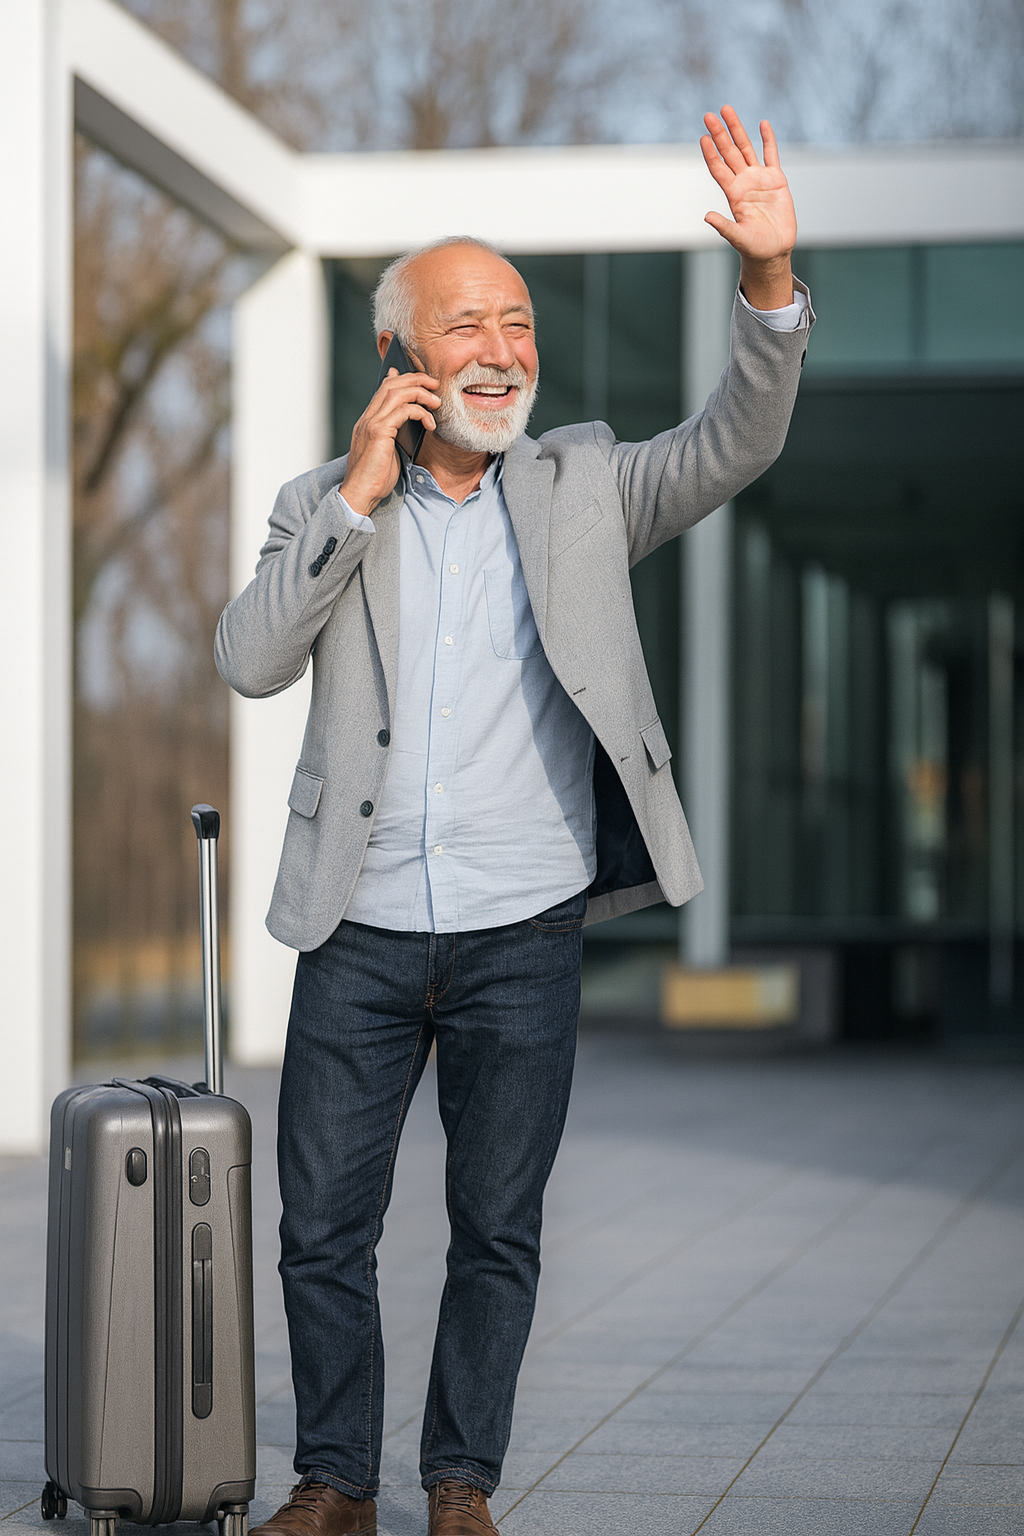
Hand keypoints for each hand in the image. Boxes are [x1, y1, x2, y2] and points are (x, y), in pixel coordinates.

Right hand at [339, 367, 440, 515]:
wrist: (360, 494)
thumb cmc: (375, 478)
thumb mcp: (388, 451)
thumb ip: (396, 434)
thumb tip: (410, 424)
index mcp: (368, 421)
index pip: (384, 389)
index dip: (403, 378)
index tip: (423, 381)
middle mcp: (367, 418)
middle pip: (391, 384)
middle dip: (416, 379)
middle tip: (435, 384)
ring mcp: (371, 423)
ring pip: (397, 393)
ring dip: (420, 393)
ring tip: (436, 402)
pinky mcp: (378, 432)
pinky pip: (403, 411)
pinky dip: (420, 412)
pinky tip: (430, 424)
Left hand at [700, 106, 796, 309]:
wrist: (774, 251)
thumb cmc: (754, 248)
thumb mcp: (737, 237)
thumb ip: (723, 226)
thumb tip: (707, 216)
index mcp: (733, 194)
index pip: (718, 168)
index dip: (711, 153)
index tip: (703, 137)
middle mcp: (743, 182)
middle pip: (729, 152)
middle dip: (719, 134)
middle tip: (709, 115)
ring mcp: (759, 179)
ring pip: (746, 149)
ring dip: (737, 130)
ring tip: (727, 110)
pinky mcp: (777, 180)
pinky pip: (771, 155)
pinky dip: (768, 139)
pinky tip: (762, 124)